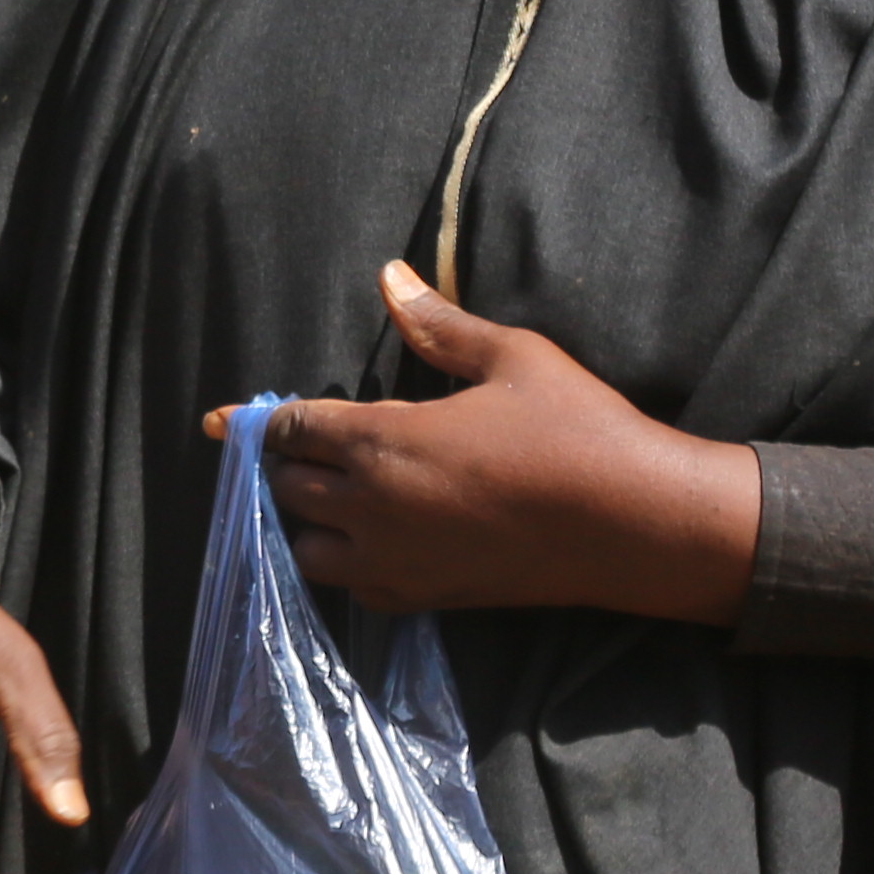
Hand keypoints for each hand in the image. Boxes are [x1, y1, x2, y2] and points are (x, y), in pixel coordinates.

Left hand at [241, 261, 759, 624]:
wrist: (634, 524)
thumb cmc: (577, 429)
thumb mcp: (513, 356)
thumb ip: (439, 324)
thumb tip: (390, 276)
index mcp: (380, 441)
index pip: (290, 429)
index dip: (265, 420)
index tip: (240, 417)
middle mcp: (371, 506)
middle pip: (286, 488)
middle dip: (287, 465)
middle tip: (308, 448)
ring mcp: (393, 560)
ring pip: (306, 549)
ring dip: (308, 522)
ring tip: (336, 497)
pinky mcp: (423, 598)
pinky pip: (353, 589)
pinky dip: (348, 566)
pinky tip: (374, 542)